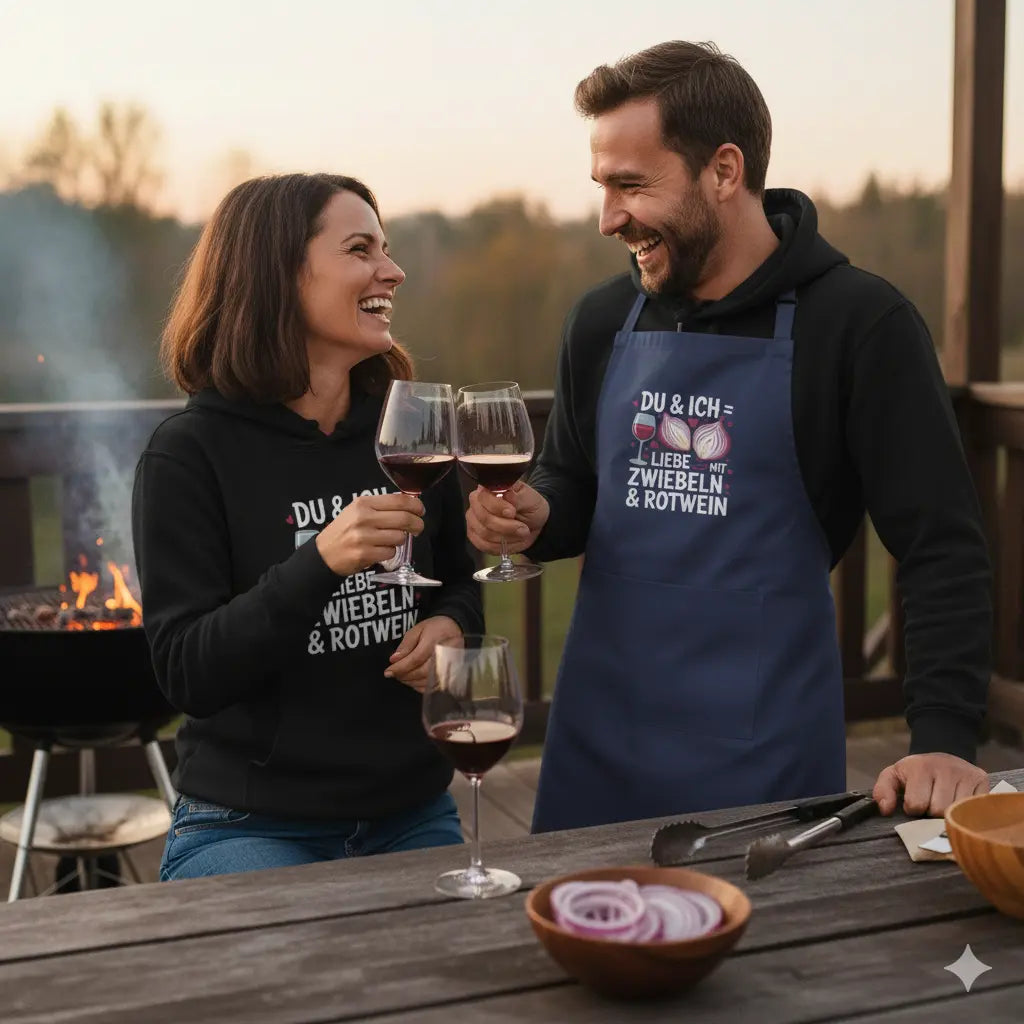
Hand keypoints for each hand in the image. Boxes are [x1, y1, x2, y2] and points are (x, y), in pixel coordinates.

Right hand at [314, 493, 423, 576]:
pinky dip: (390, 553)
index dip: (416, 506)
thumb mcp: (358, 511)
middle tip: (417, 528)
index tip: (421, 511)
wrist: (323, 553)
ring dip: (400, 540)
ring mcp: (364, 537)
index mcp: (364, 503)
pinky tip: (380, 550)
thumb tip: (409, 505)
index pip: (400, 501)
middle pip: (404, 519)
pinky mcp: (364, 554)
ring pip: (400, 537)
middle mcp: (364, 518)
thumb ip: (381, 507)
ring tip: (390, 540)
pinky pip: (391, 552)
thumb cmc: (344, 531)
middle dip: (417, 524)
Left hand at [384, 615, 463, 691]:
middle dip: (404, 675)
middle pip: (421, 672)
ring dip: (410, 682)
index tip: (388, 671)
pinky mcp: (451, 675)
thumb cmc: (436, 629)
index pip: (416, 659)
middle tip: (393, 674)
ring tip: (401, 676)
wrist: (456, 630)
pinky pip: (434, 687)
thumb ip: (406, 644)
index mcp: (435, 641)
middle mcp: (444, 656)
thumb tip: (394, 660)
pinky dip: (420, 686)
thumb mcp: (418, 629)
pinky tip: (413, 681)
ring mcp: (449, 667)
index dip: (400, 667)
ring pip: (427, 681)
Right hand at [466, 481, 548, 555]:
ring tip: (520, 533)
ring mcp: (474, 521)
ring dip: (507, 537)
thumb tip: (506, 494)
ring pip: (485, 533)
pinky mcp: (475, 536)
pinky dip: (501, 546)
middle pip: (483, 518)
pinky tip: (511, 540)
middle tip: (522, 527)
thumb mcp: (530, 499)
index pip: (483, 497)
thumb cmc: (530, 508)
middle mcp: (477, 503)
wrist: (534, 525)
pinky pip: (484, 545)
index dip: (497, 507)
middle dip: (506, 526)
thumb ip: (518, 497)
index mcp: (489, 489)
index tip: (512, 512)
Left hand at [872, 753, 989, 816]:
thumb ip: (882, 790)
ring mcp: (967, 774)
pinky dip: (965, 812)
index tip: (914, 802)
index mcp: (921, 767)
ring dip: (949, 814)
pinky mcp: (982, 781)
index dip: (913, 808)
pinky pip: (974, 809)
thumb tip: (884, 809)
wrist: (943, 753)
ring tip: (944, 803)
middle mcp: (946, 768)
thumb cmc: (916, 771)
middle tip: (930, 803)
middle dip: (931, 812)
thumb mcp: (894, 775)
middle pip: (938, 811)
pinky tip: (958, 804)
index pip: (916, 805)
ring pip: (957, 812)